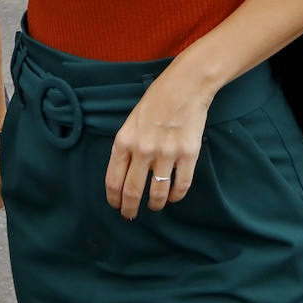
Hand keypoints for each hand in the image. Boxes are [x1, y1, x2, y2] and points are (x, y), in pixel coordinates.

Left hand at [104, 68, 211, 219]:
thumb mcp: (131, 122)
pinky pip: (181, 186)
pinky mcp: (188, 154)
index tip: (116, 206)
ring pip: (157, 194)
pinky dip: (176, 197)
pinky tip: (172, 197)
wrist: (185, 86)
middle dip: (129, 209)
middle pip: (132, 192)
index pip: (113, 180)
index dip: (113, 199)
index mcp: (124, 141)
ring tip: (154, 206)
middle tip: (130, 215)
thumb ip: (127, 147)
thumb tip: (124, 175)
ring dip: (154, 205)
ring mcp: (166, 153)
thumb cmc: (156, 101)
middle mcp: (143, 149)